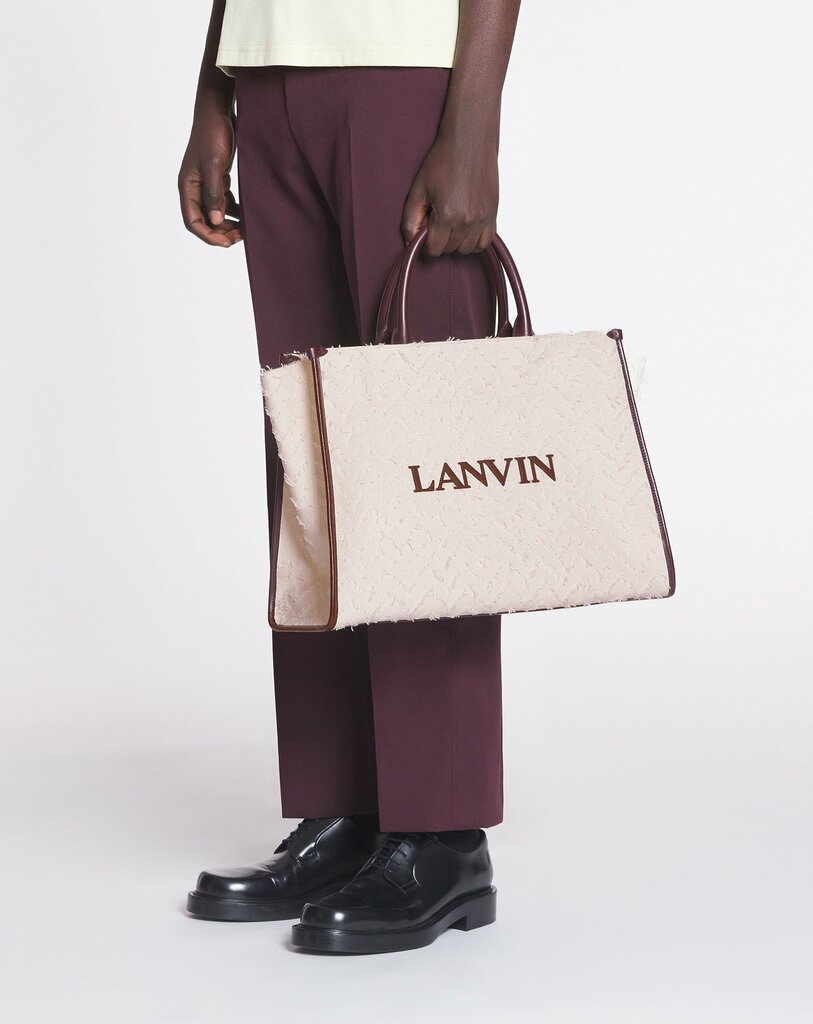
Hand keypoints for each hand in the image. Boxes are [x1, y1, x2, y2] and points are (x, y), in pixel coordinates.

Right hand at [178, 110, 241, 246]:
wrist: (218, 109)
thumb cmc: (212, 133)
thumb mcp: (214, 164)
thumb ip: (214, 194)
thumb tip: (214, 221)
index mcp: (187, 186)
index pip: (192, 221)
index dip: (208, 236)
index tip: (226, 243)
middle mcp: (194, 187)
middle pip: (205, 220)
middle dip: (221, 232)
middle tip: (241, 237)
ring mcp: (206, 183)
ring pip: (215, 213)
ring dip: (229, 223)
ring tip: (246, 228)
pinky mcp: (218, 177)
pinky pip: (225, 201)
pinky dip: (234, 210)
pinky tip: (246, 214)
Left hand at [401, 131, 498, 256]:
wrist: (469, 140)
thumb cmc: (442, 160)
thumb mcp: (418, 189)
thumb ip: (411, 220)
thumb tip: (410, 244)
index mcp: (447, 216)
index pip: (434, 250)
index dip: (426, 242)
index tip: (426, 227)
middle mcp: (467, 221)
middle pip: (450, 250)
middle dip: (441, 239)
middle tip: (438, 218)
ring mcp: (483, 218)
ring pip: (467, 249)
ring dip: (457, 241)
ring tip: (452, 222)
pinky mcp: (493, 213)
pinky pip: (485, 242)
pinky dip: (475, 240)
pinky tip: (466, 227)